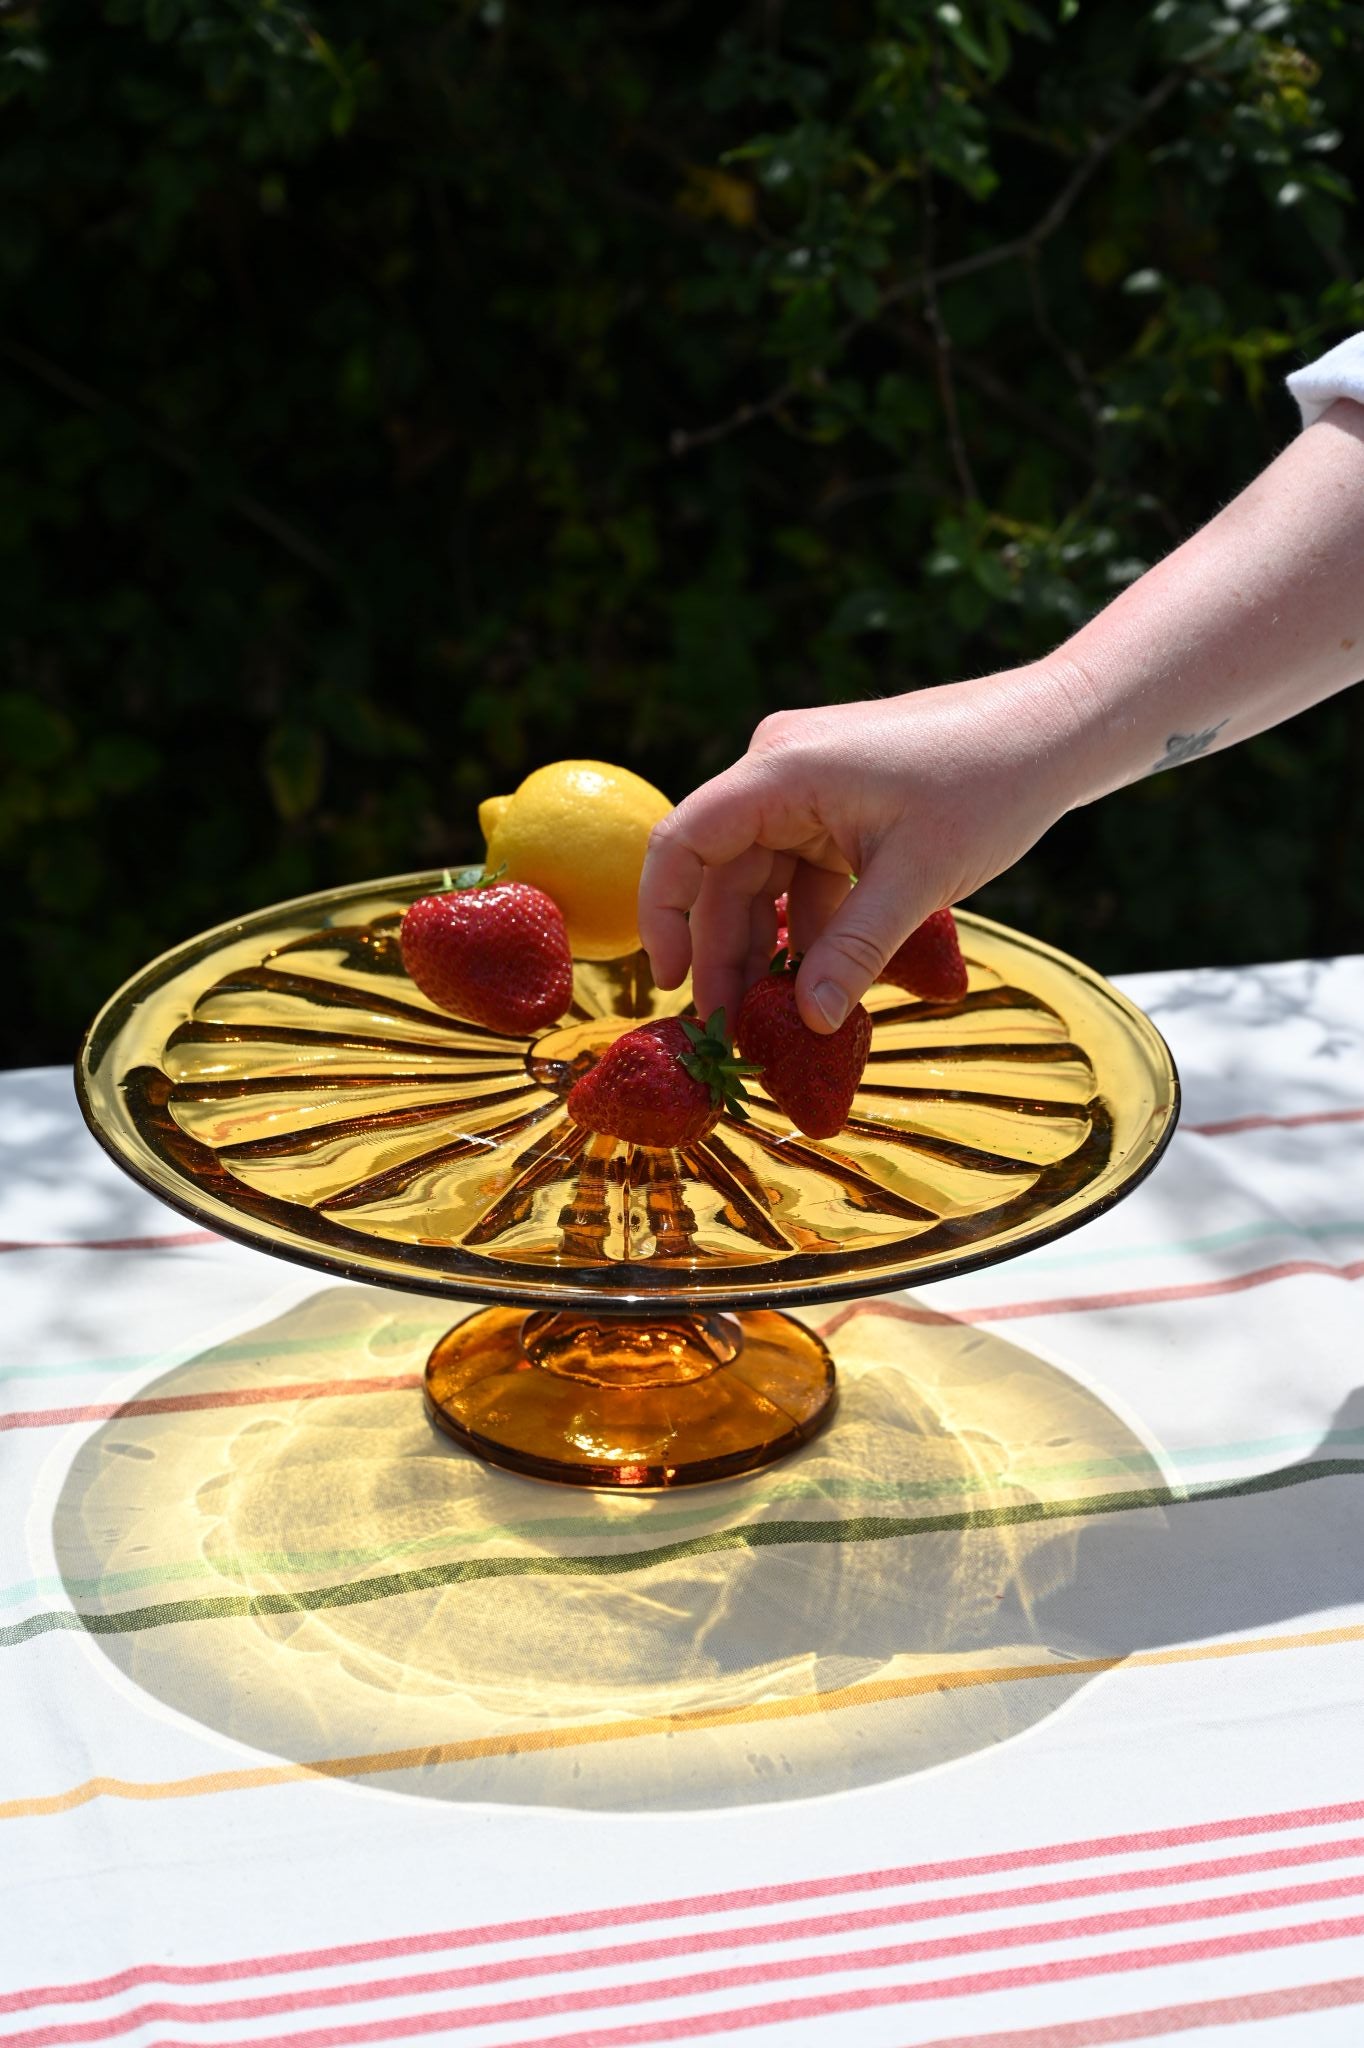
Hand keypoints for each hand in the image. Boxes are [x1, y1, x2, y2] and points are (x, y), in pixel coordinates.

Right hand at [638, 664, 1091, 1033]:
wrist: (1053, 729)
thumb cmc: (989, 785)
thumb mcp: (917, 882)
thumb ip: (854, 953)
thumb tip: (810, 1025)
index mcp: (780, 770)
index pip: (682, 841)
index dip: (663, 917)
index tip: (674, 985)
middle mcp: (779, 768)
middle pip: (721, 871)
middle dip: (724, 952)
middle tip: (730, 1030)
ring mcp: (807, 782)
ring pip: (761, 876)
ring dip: (766, 944)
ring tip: (772, 1017)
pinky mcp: (838, 800)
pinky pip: (800, 869)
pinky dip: (806, 921)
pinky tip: (820, 976)